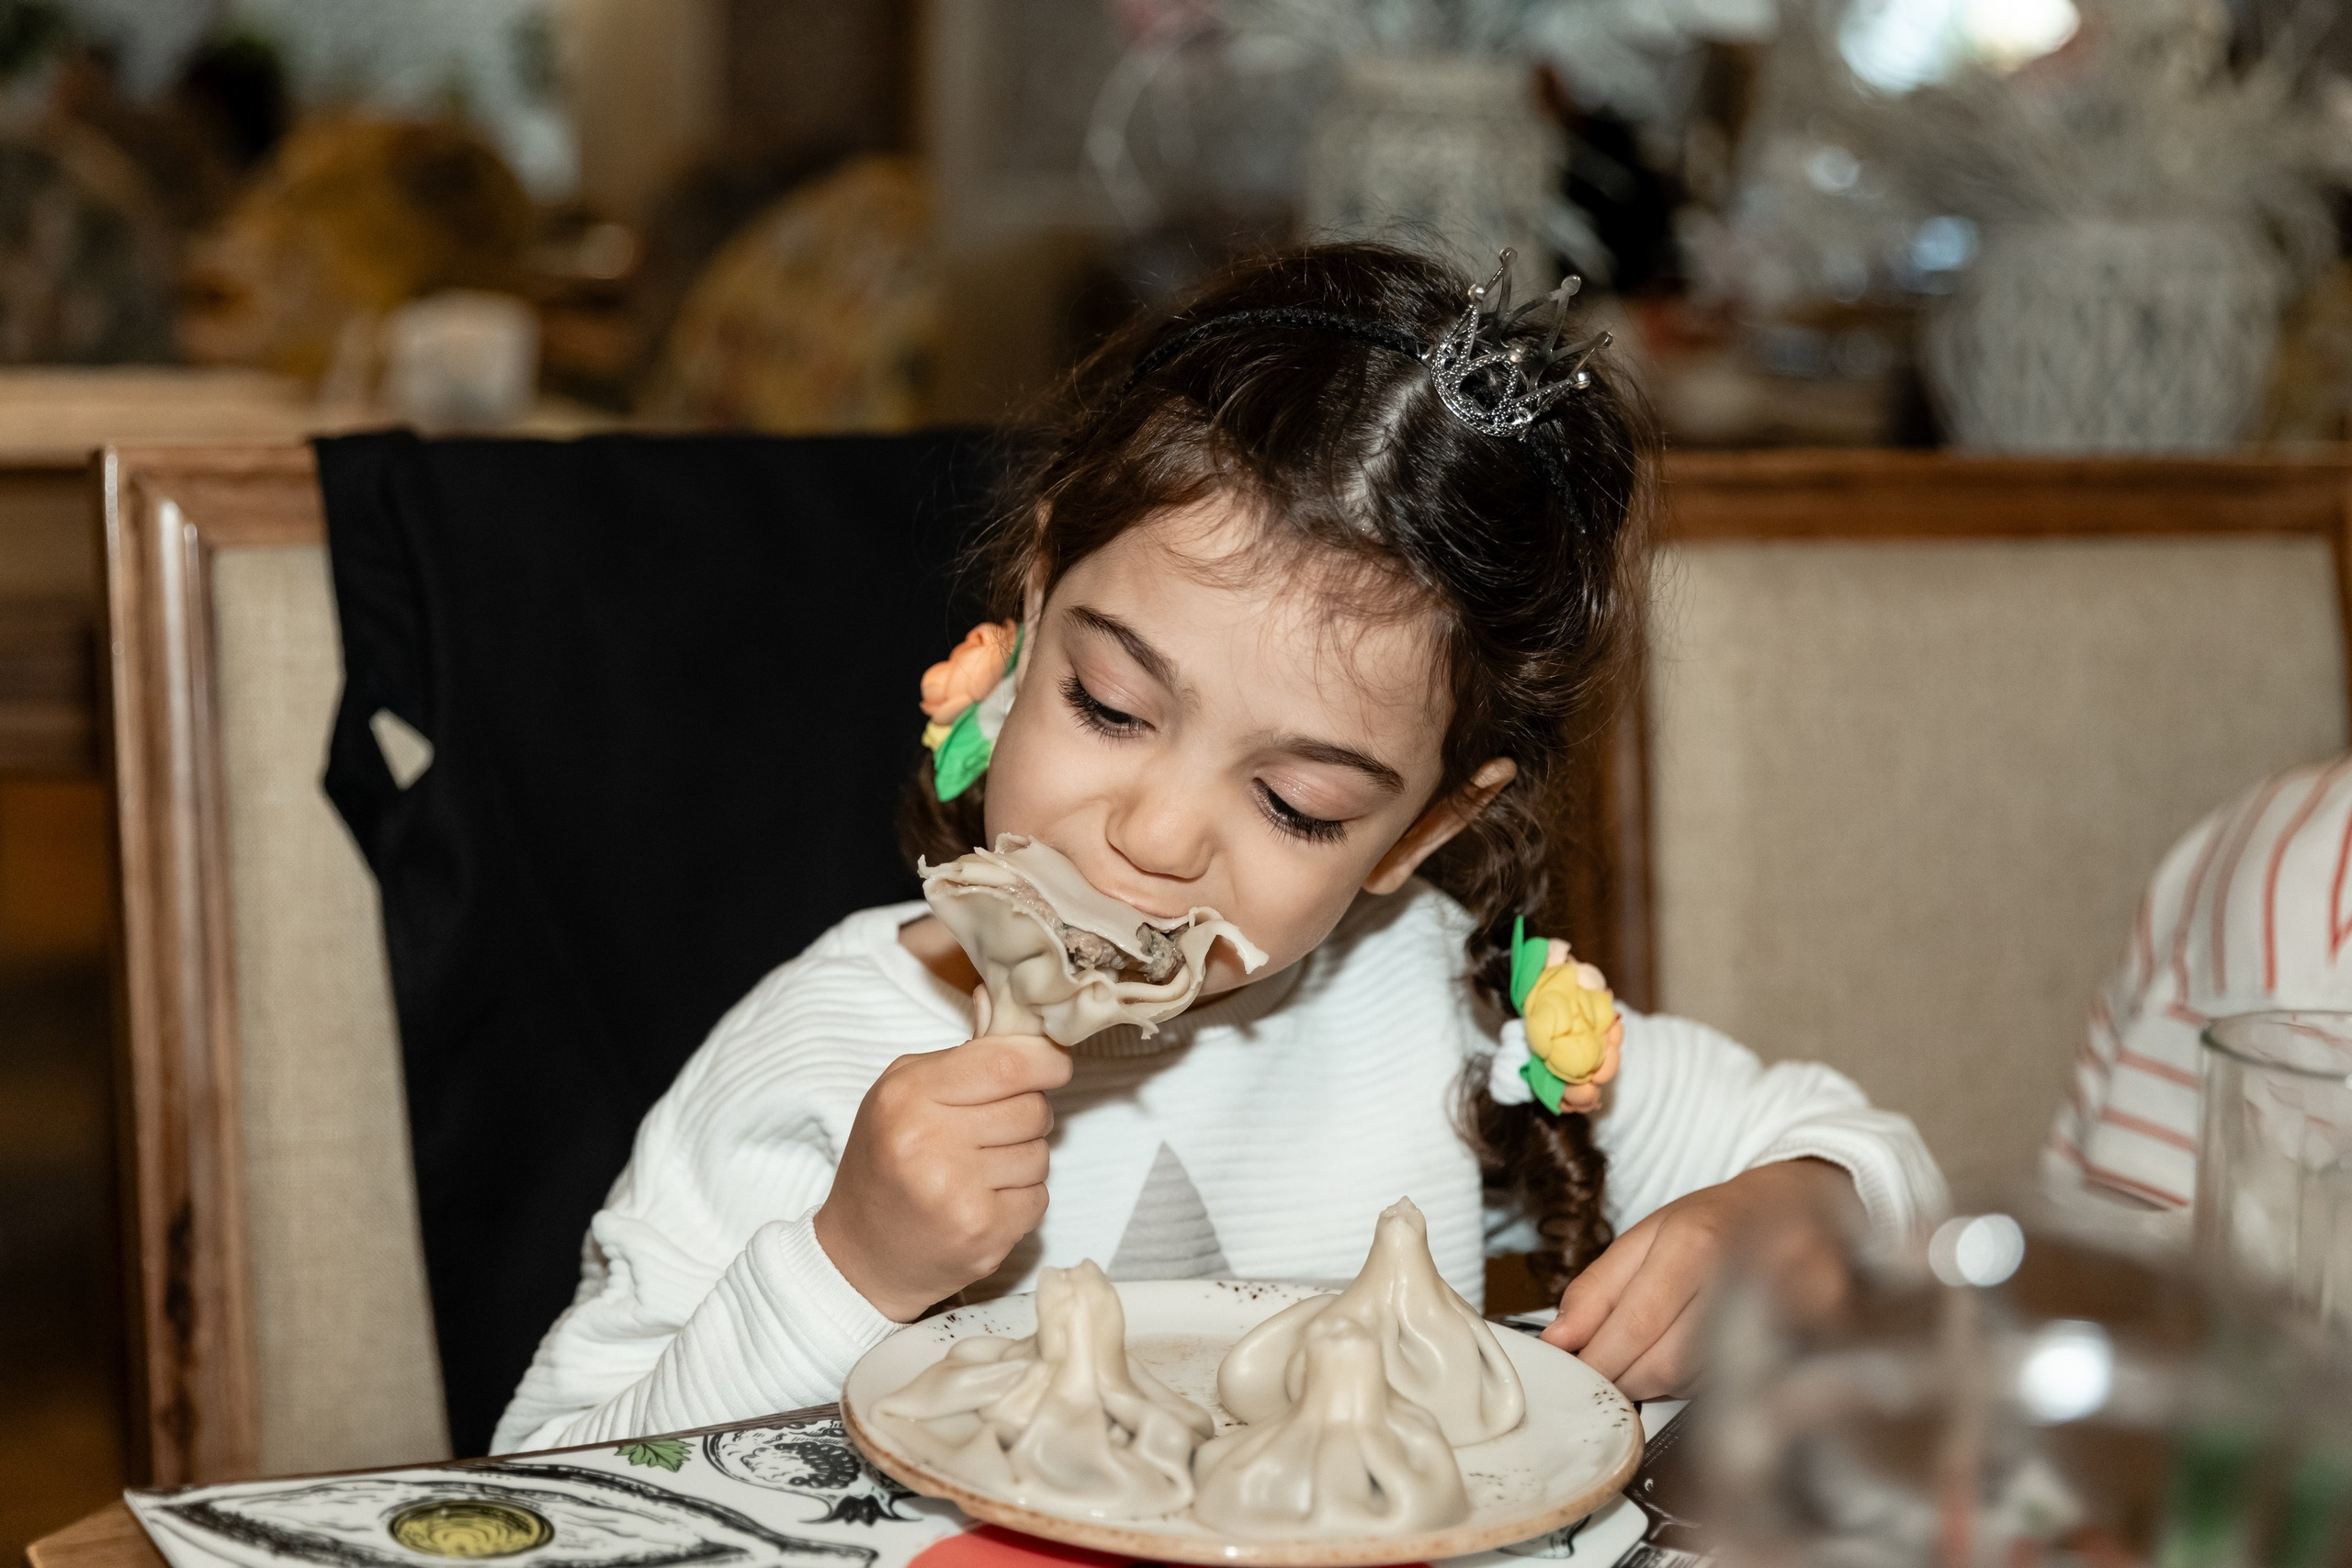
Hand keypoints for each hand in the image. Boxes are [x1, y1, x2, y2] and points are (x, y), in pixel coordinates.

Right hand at [814, 990, 1070, 1320]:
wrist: (861, 1255)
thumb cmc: (886, 1162)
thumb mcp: (903, 1093)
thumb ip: (961, 1054)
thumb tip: (1003, 1000)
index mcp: (909, 1096)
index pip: (1006, 1062)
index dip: (1045, 1059)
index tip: (1053, 1065)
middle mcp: (930, 1143)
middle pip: (1032, 1108)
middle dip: (1027, 1113)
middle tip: (993, 1129)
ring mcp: (958, 1194)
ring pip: (1041, 1154)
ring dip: (1023, 1158)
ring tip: (980, 1170)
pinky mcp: (983, 1235)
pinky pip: (1040, 1197)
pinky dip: (1022, 1198)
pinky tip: (984, 1200)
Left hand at [1540, 1159, 1861, 1398]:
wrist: (1796, 1212)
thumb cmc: (1716, 1223)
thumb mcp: (1645, 1236)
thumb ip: (1596, 1290)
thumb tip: (1558, 1341)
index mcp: (1697, 1243)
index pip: (1637, 1324)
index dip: (1599, 1360)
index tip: (1573, 1373)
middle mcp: (1742, 1278)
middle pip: (1667, 1363)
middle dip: (1623, 1378)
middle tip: (1603, 1372)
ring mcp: (1780, 1315)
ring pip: (1693, 1383)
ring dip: (1655, 1384)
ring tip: (1645, 1355)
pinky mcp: (1801, 1345)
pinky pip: (1725, 1389)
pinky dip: (1690, 1385)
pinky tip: (1685, 1358)